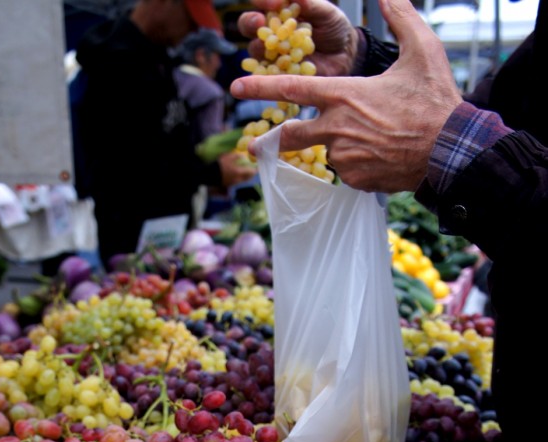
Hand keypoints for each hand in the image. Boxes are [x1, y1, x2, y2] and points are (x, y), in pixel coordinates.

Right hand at [218, 151, 258, 186]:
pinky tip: (238, 174)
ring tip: (246, 171)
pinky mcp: (229, 185)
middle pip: (248, 178)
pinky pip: (238, 181)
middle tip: (253, 170)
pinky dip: (240, 178)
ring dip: (246, 176)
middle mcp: (238, 179)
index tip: (258, 167)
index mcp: (239, 172)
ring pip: (243, 180)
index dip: (256, 170)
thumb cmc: (219, 164)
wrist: (210, 174)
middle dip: (252, 174)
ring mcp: (233, 183)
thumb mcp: (227, 157)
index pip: (251, 172)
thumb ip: (236, 156)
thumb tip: (243, 156)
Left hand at [231, 0, 462, 192]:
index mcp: (344, 95)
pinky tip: (380, 154)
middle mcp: (336, 128)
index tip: (236, 87)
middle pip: (290, 136)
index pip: (292, 89)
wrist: (449, 151)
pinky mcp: (354, 179)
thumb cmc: (436, 100)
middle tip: (256, 144)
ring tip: (373, 138)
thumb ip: (402, 19)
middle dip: (271, 139)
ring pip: (326, 150)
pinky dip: (356, 162)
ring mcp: (343, 157)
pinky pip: (345, 170)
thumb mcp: (423, 51)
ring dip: (338, 144)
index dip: (261, 87)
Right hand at [238, 0, 359, 76]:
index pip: (263, 3)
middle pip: (249, 26)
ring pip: (255, 51)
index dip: (264, 1)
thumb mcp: (326, 11)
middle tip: (259, 22)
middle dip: (251, 22)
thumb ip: (309, 3)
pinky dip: (269, 73)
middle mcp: (271, 32)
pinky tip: (278, 69)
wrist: (344, 55)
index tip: (274, 3)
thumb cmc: (333, 28)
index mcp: (279, 12)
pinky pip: (266, 75)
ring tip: (274, 48)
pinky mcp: (277, 75)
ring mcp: (271, 54)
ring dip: (260, 48)